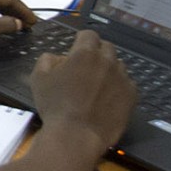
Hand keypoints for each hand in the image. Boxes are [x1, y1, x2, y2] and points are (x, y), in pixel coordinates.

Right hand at [30, 30, 135, 154]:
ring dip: (108, 70)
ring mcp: (123, 78)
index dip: (81, 41)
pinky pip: (126, 84)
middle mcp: (108, 61)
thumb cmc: (55, 105)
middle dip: (96, 53)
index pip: (89, 34)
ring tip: (96, 86)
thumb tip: (58, 57)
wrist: (76, 135)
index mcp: (85, 53)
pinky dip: (117, 87)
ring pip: (118, 65)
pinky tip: (106, 99)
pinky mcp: (132, 96)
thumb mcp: (38, 78)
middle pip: (106, 47)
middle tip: (85, 68)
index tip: (75, 51)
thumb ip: (47, 60)